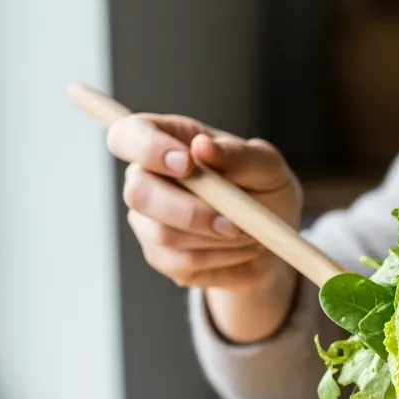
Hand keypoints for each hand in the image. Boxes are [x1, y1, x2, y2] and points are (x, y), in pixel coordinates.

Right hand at [108, 114, 301, 342]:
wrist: (272, 237)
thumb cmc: (264, 188)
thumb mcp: (266, 165)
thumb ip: (238, 154)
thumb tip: (203, 145)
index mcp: (165, 140)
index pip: (126, 136)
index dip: (147, 148)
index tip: (187, 164)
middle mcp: (146, 178)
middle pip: (138, 193)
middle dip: (191, 211)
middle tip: (236, 223)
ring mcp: (148, 219)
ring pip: (164, 234)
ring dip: (217, 238)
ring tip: (250, 232)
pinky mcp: (161, 255)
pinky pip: (183, 262)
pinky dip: (222, 257)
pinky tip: (241, 247)